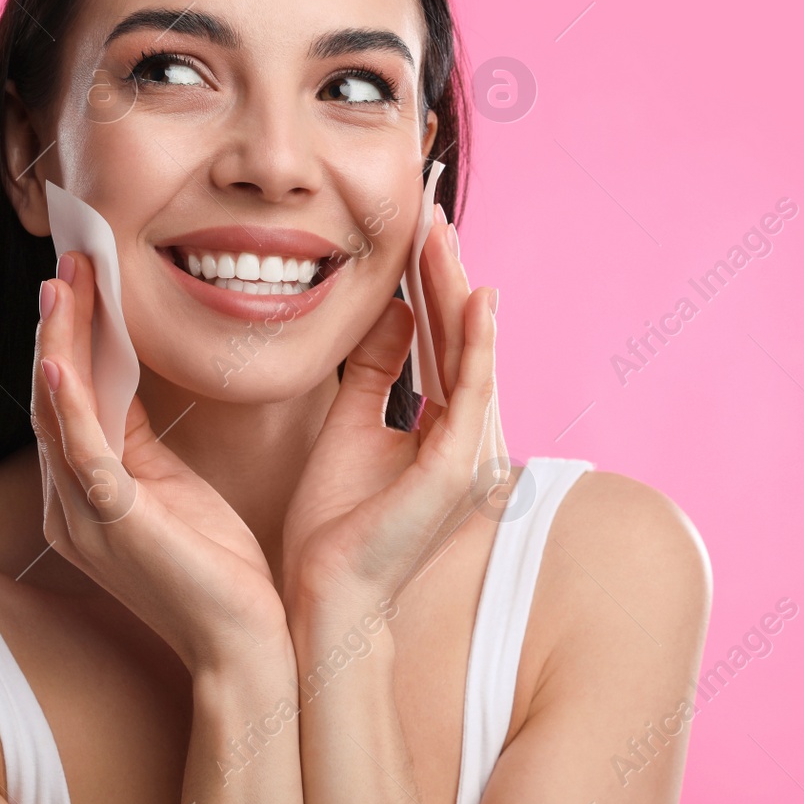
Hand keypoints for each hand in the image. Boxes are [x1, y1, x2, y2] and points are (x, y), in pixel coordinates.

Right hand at [32, 251, 291, 671]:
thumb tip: (131, 383)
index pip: (69, 400)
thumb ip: (141, 440)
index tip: (82, 281)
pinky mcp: (113, 523)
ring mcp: (84, 515)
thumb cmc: (217, 571)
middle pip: (53, 397)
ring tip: (62, 285)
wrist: (244, 645)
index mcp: (85, 495)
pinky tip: (58, 359)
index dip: (72, 338)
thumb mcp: (172, 489)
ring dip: (59, 344)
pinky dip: (67, 402)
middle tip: (69, 263)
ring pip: (59, 412)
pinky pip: (81, 452)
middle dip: (60, 327)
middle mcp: (69, 503)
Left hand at [280, 204, 508, 627]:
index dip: (429, 285)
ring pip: (469, 353)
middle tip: (432, 214)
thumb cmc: (334, 522)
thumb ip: (375, 370)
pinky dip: (477, 344)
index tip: (416, 233)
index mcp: (439, 430)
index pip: (438, 342)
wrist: (326, 590)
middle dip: (444, 274)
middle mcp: (464, 436)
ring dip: (458, 291)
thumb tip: (391, 310)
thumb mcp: (350, 423)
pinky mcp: (458, 468)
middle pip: (457, 339)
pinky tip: (476, 299)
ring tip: (444, 235)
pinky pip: (472, 392)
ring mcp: (468, 452)